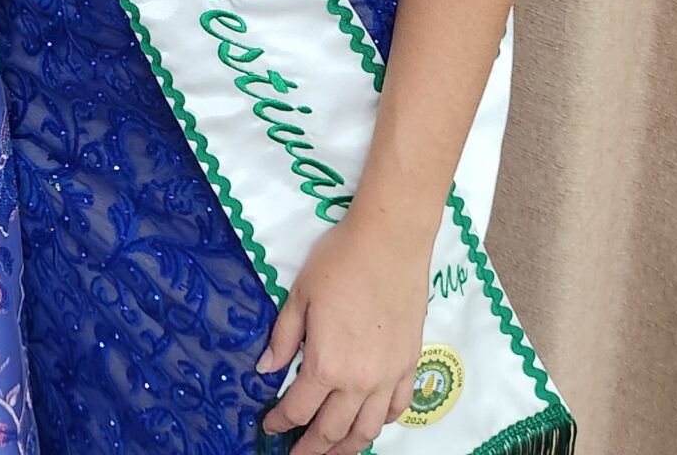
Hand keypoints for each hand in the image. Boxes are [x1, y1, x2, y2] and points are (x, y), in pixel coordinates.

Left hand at [257, 208, 431, 453]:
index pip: (298, 409)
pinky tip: (370, 423)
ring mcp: (389, 377)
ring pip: (368, 430)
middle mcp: (359, 382)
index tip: (270, 426)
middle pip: (332, 431)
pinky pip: (397, 408)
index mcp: (326, 366)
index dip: (280, 422)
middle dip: (311, 449)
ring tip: (331, 452)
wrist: (390, 243)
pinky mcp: (410, 365)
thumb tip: (266, 369)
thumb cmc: (339, 263)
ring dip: (347, 447)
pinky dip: (382, 422)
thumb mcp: (299, 298)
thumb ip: (283, 339)